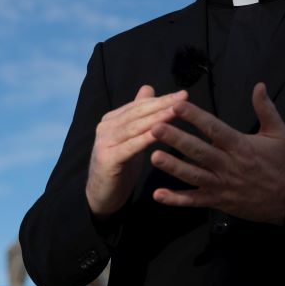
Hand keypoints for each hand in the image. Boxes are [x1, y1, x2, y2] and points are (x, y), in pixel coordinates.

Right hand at [86, 85, 188, 216]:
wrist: (100, 197)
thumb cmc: (120, 167)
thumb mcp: (131, 139)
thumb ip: (138, 115)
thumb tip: (148, 88)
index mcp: (112, 120)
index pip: (139, 105)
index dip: (161, 99)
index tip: (183, 94)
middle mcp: (106, 127)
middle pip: (138, 113)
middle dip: (162, 104)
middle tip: (183, 97)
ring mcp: (104, 142)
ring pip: (135, 127)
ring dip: (157, 118)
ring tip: (176, 111)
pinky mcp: (107, 158)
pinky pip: (131, 146)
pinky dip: (146, 138)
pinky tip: (162, 133)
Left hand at [148, 83, 284, 224]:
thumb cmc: (283, 163)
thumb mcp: (279, 133)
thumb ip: (266, 109)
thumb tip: (259, 85)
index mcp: (241, 146)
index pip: (215, 129)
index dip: (195, 117)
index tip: (177, 106)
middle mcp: (228, 165)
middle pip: (199, 151)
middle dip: (176, 139)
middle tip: (155, 128)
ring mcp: (222, 185)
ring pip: (194, 175)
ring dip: (173, 167)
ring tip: (153, 157)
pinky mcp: (218, 201)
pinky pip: (195, 201)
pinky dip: (177, 199)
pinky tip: (158, 195)